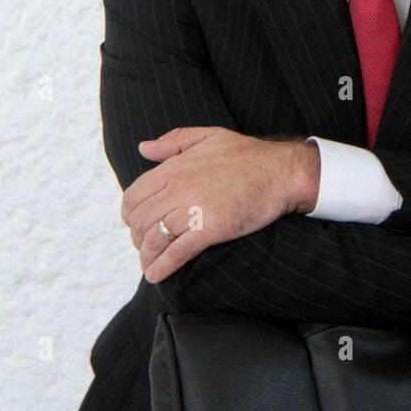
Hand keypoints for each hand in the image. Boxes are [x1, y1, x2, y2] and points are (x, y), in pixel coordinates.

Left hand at [121, 127, 319, 283]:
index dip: (129, 215)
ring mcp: (193, 208)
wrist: (280, 173)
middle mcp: (178, 187)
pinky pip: (176, 253)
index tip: (136, 224)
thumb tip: (143, 148)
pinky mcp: (210, 229)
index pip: (134, 195)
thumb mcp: (209, 136)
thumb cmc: (248, 155)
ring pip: (154, 239)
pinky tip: (156, 275)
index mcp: (175, 166)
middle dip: (137, 238)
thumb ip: (174, 140)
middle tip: (145, 246)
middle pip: (140, 220)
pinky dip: (161, 267)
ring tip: (150, 263)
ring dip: (147, 256)